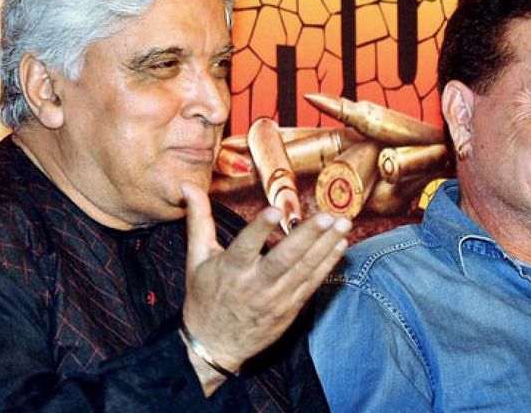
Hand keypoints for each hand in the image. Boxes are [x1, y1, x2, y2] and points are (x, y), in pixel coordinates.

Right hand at [179, 182, 349, 384]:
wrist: (213, 346)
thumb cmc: (204, 297)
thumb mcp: (196, 258)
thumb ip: (198, 219)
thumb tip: (187, 184)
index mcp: (230, 270)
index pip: (245, 246)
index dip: (261, 228)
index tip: (277, 209)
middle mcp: (254, 285)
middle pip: (284, 260)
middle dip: (308, 237)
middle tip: (328, 216)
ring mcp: (275, 298)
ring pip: (303, 270)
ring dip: (326, 246)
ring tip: (344, 224)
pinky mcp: (290, 308)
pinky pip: (311, 284)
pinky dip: (327, 265)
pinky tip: (340, 245)